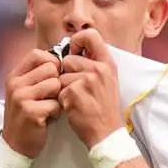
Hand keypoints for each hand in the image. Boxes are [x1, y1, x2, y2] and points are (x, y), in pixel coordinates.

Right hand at [2, 49, 61, 157]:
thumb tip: (60, 60)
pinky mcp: (31, 112)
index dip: (51, 62)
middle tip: (49, 97)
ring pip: (55, 84)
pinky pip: (56, 103)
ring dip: (57, 98)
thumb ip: (36, 75)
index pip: (37, 54)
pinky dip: (56, 112)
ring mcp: (21, 97)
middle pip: (50, 68)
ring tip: (48, 108)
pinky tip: (48, 118)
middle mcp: (15, 84)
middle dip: (56, 82)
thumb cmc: (25, 117)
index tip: (53, 77)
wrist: (15, 146)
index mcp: (14, 76)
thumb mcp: (23, 92)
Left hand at [58, 29, 122, 148]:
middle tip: (77, 88)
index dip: (77, 41)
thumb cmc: (105, 108)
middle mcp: (98, 68)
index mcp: (108, 63)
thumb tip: (74, 50)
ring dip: (63, 88)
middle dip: (67, 74)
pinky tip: (74, 108)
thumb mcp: (108, 80)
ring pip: (61, 76)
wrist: (107, 133)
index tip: (73, 52)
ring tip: (77, 99)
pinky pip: (58, 90)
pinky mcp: (73, 92)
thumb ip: (95, 63)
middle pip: (68, 59)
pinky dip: (62, 100)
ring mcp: (86, 80)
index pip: (90, 35)